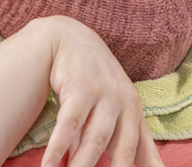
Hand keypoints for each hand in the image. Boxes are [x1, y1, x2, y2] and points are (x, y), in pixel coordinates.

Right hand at [36, 17, 163, 166]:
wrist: (70, 38)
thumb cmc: (95, 80)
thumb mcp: (117, 107)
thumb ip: (129, 142)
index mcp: (134, 112)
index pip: (142, 153)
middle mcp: (124, 103)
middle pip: (122, 151)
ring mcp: (103, 94)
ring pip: (94, 141)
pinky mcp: (80, 88)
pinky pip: (68, 124)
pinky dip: (58, 147)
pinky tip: (49, 165)